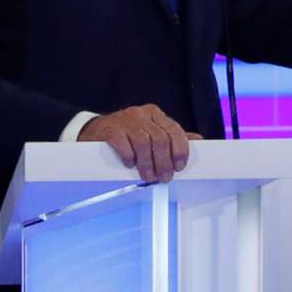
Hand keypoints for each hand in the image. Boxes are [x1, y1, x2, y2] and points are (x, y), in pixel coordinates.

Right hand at [79, 104, 200, 182]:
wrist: (94, 131)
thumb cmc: (127, 134)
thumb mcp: (151, 132)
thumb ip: (172, 137)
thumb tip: (197, 141)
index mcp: (156, 114)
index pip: (175, 130)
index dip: (180, 150)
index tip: (179, 166)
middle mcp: (142, 114)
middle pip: (160, 139)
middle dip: (164, 162)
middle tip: (163, 178)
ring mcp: (124, 120)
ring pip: (143, 142)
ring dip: (147, 163)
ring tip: (148, 176)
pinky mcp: (109, 129)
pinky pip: (122, 142)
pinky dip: (129, 156)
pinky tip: (129, 164)